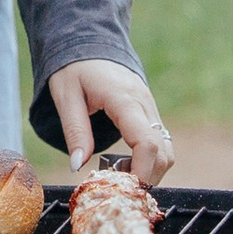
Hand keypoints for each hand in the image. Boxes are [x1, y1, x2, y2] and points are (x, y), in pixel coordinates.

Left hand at [48, 61, 173, 189]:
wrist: (90, 42)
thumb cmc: (74, 68)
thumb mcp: (65, 96)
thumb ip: (74, 131)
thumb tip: (78, 166)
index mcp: (124, 98)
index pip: (146, 142)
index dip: (141, 172)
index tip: (125, 190)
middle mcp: (144, 104)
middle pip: (163, 152)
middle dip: (146, 177)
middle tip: (118, 187)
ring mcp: (151, 108)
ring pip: (167, 150)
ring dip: (150, 170)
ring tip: (120, 175)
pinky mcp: (151, 113)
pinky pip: (161, 143)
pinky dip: (150, 160)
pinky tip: (127, 164)